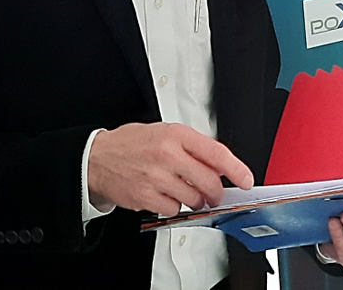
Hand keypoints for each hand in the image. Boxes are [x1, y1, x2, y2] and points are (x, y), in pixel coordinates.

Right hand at [87, 122, 253, 214]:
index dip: (236, 169)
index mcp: (176, 135)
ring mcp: (156, 178)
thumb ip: (192, 146)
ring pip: (193, 198)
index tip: (246, 179)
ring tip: (184, 190)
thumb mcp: (165, 132)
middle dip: (216, 192)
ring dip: (195, 200)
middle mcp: (167, 155)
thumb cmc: (131, 143)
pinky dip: (174, 206)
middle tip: (214, 194)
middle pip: (208, 181)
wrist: (96, 158)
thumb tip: (219, 163)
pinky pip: (173, 209)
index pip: (216, 153)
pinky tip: (165, 195)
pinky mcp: (145, 197)